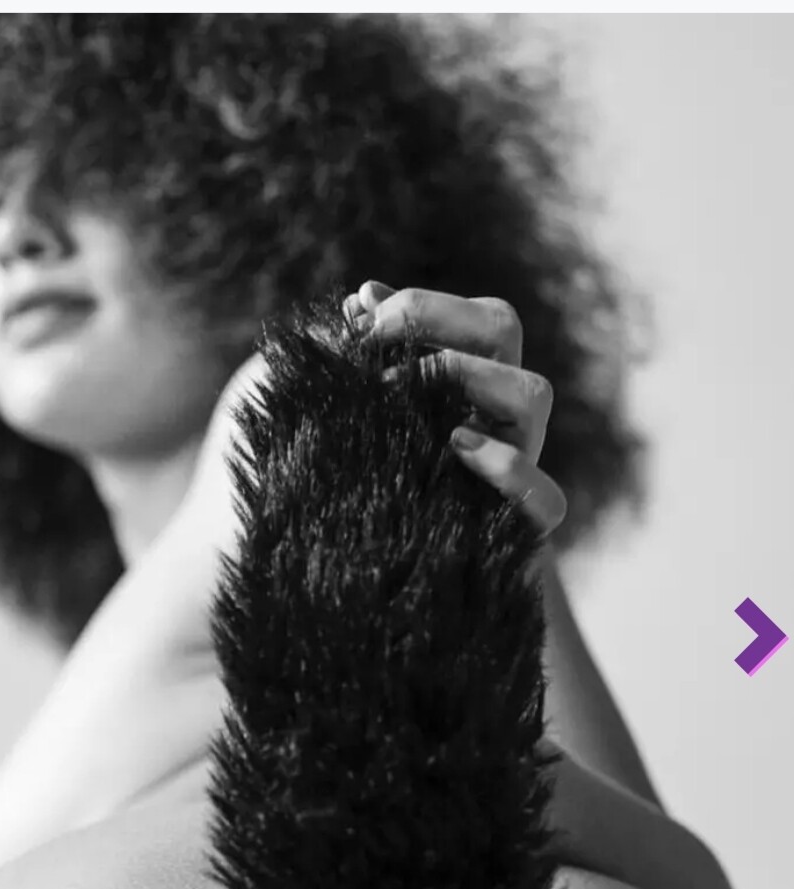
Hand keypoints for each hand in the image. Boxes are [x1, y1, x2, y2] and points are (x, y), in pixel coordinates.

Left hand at [343, 280, 566, 539]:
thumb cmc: (367, 484)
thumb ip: (365, 358)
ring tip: (404, 393)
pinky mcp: (519, 527)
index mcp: (468, 376)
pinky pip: (545, 499)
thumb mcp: (353, 417)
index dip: (419, 306)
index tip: (357, 325)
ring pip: (533, 395)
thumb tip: (362, 297)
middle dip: (437, 324)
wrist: (383, 580)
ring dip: (471, 380)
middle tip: (374, 352)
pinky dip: (510, 471)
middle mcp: (498, 411)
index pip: (469, 311)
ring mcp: (516, 462)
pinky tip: (457, 450)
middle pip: (502, 328)